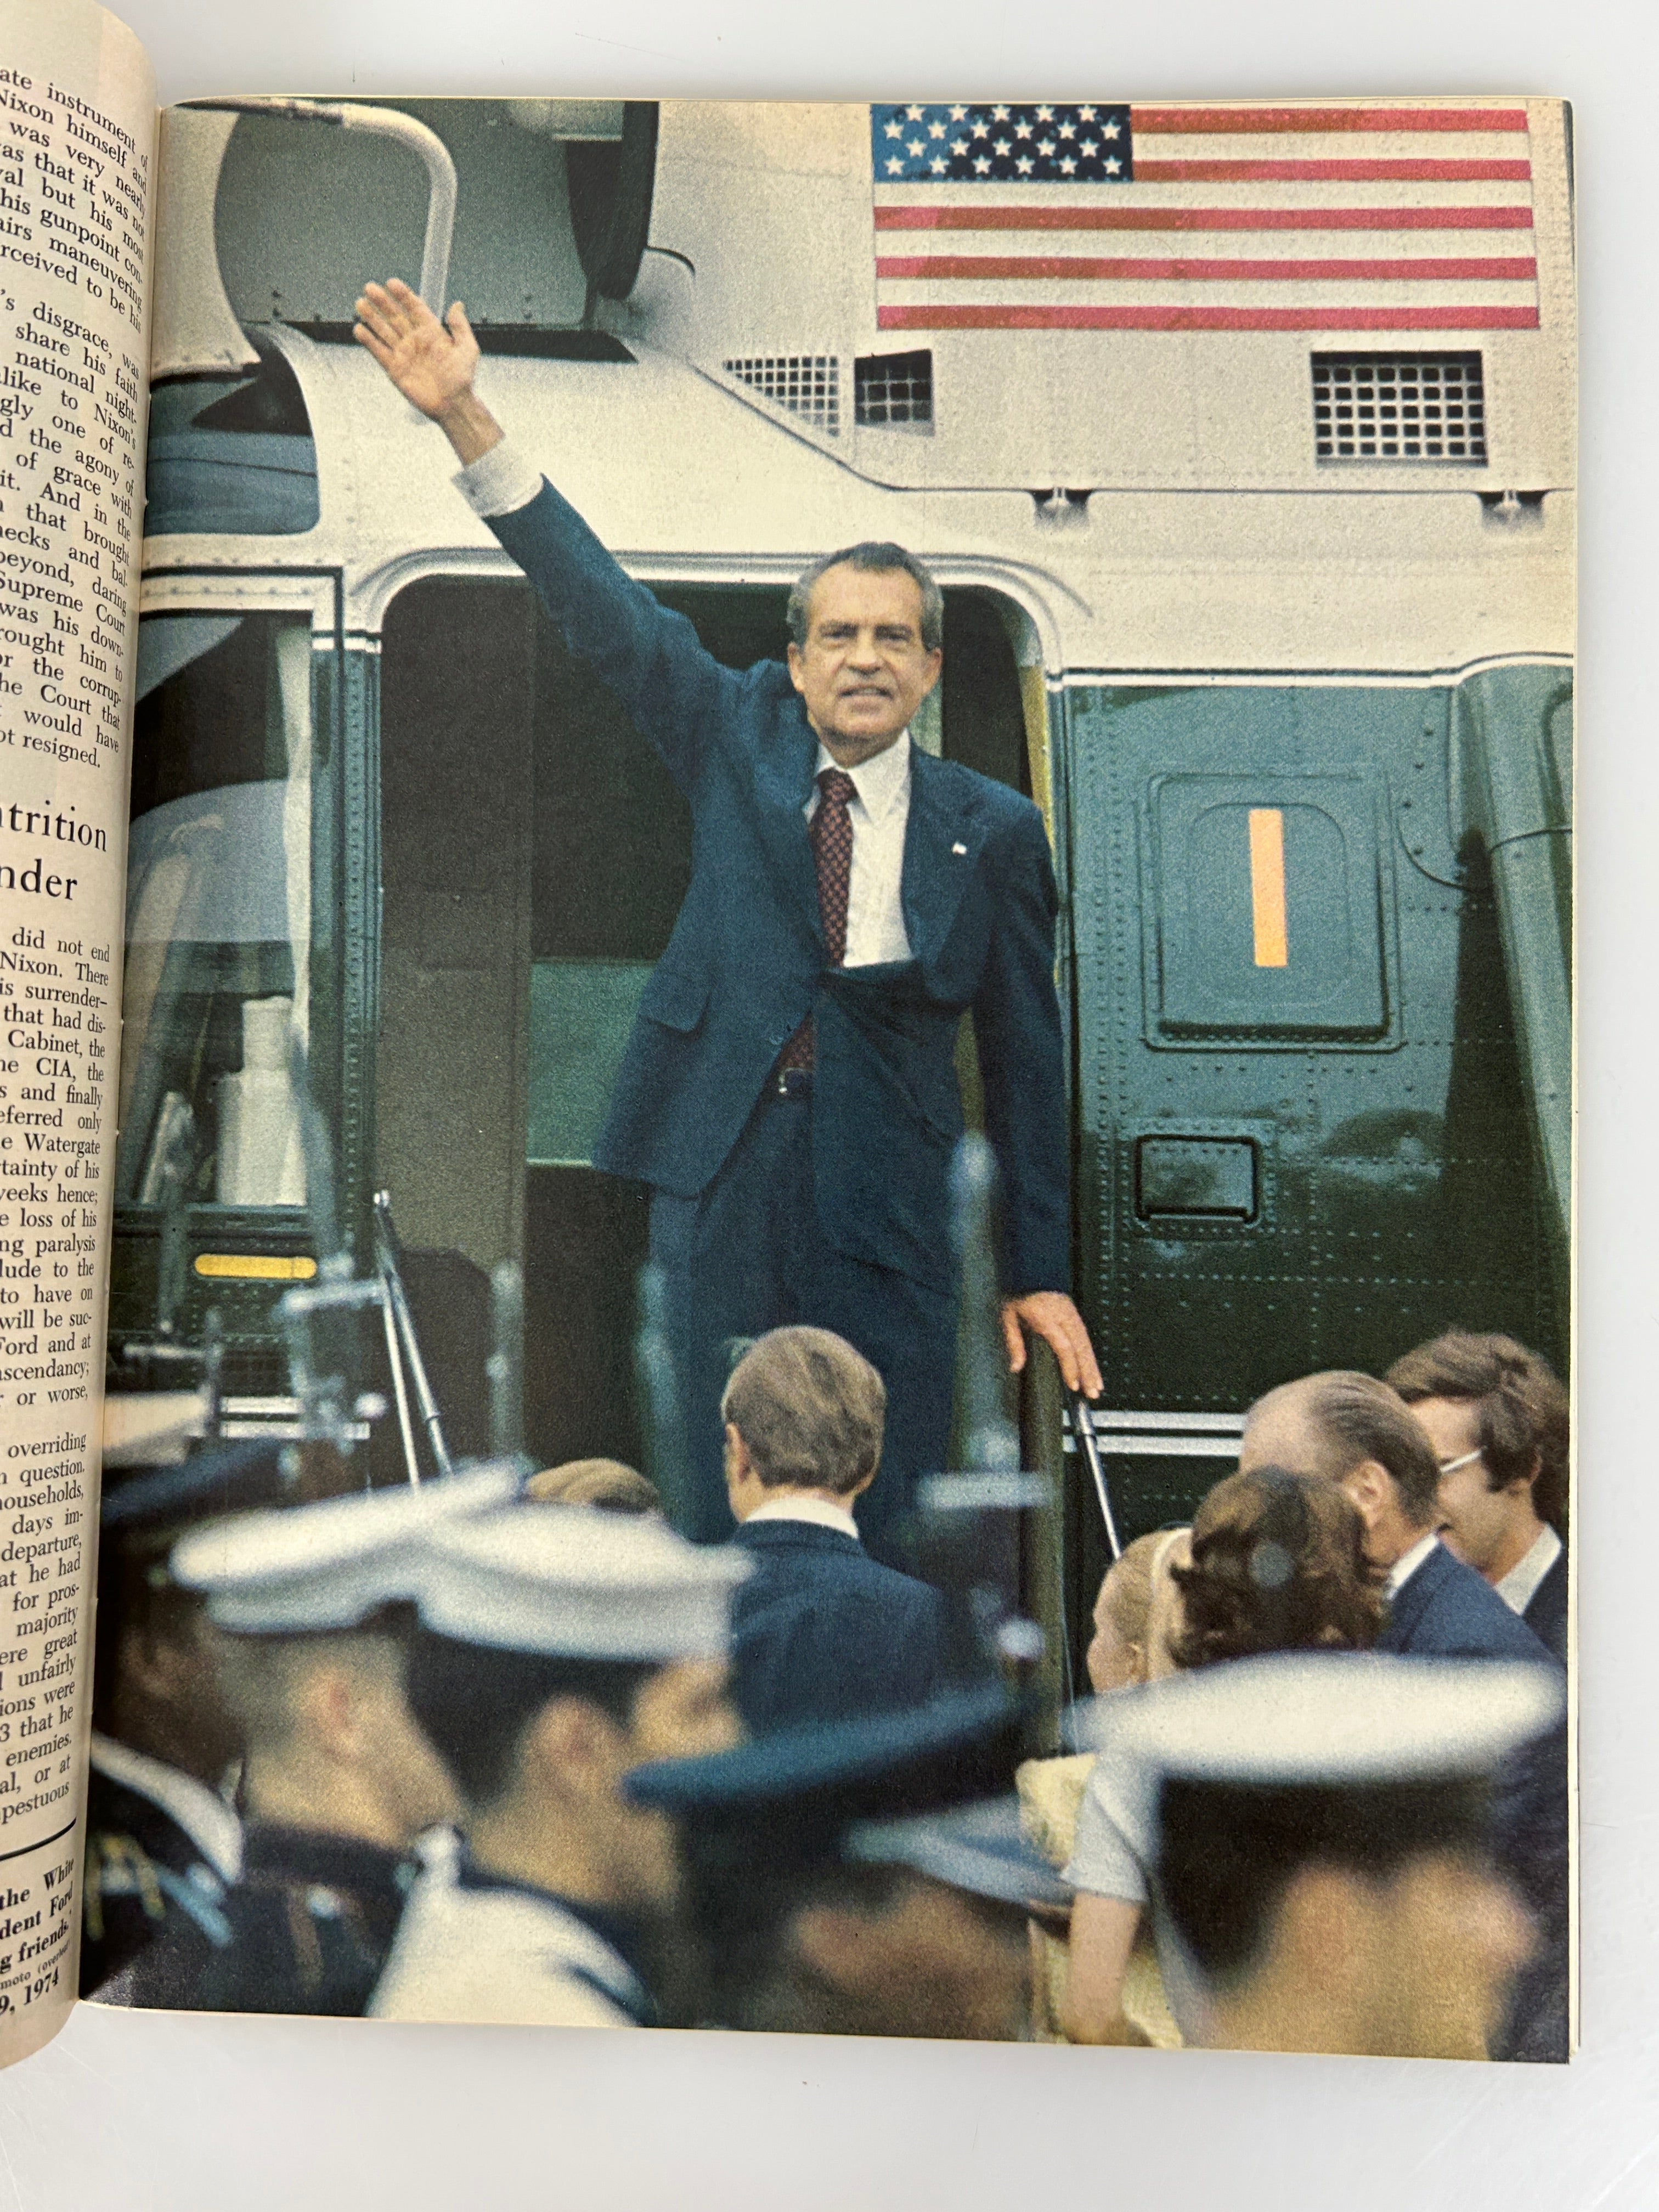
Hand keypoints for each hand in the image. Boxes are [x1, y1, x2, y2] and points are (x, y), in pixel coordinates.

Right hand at [353, 279, 499, 460]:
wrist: (453, 405)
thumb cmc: (462, 379)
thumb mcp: (467, 350)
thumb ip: (460, 327)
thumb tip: (457, 305)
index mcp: (431, 332)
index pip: (414, 308)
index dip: (403, 295)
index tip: (392, 283)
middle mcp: (415, 340)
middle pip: (395, 316)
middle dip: (382, 302)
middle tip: (370, 288)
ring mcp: (403, 353)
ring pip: (384, 330)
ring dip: (372, 317)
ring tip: (360, 303)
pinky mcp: (394, 369)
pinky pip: (379, 352)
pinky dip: (368, 341)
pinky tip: (359, 329)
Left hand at [1001, 1291, 1101, 1398]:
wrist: (1031, 1266)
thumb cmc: (1018, 1292)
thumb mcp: (1008, 1316)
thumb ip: (1014, 1342)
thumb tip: (1016, 1367)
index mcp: (1047, 1318)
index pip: (1064, 1347)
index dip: (1070, 1368)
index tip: (1073, 1385)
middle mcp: (1063, 1316)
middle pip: (1081, 1348)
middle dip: (1088, 1373)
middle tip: (1092, 1393)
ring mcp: (1072, 1314)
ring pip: (1087, 1344)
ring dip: (1093, 1366)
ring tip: (1097, 1386)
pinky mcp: (1075, 1314)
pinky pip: (1086, 1337)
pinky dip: (1091, 1354)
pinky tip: (1093, 1368)